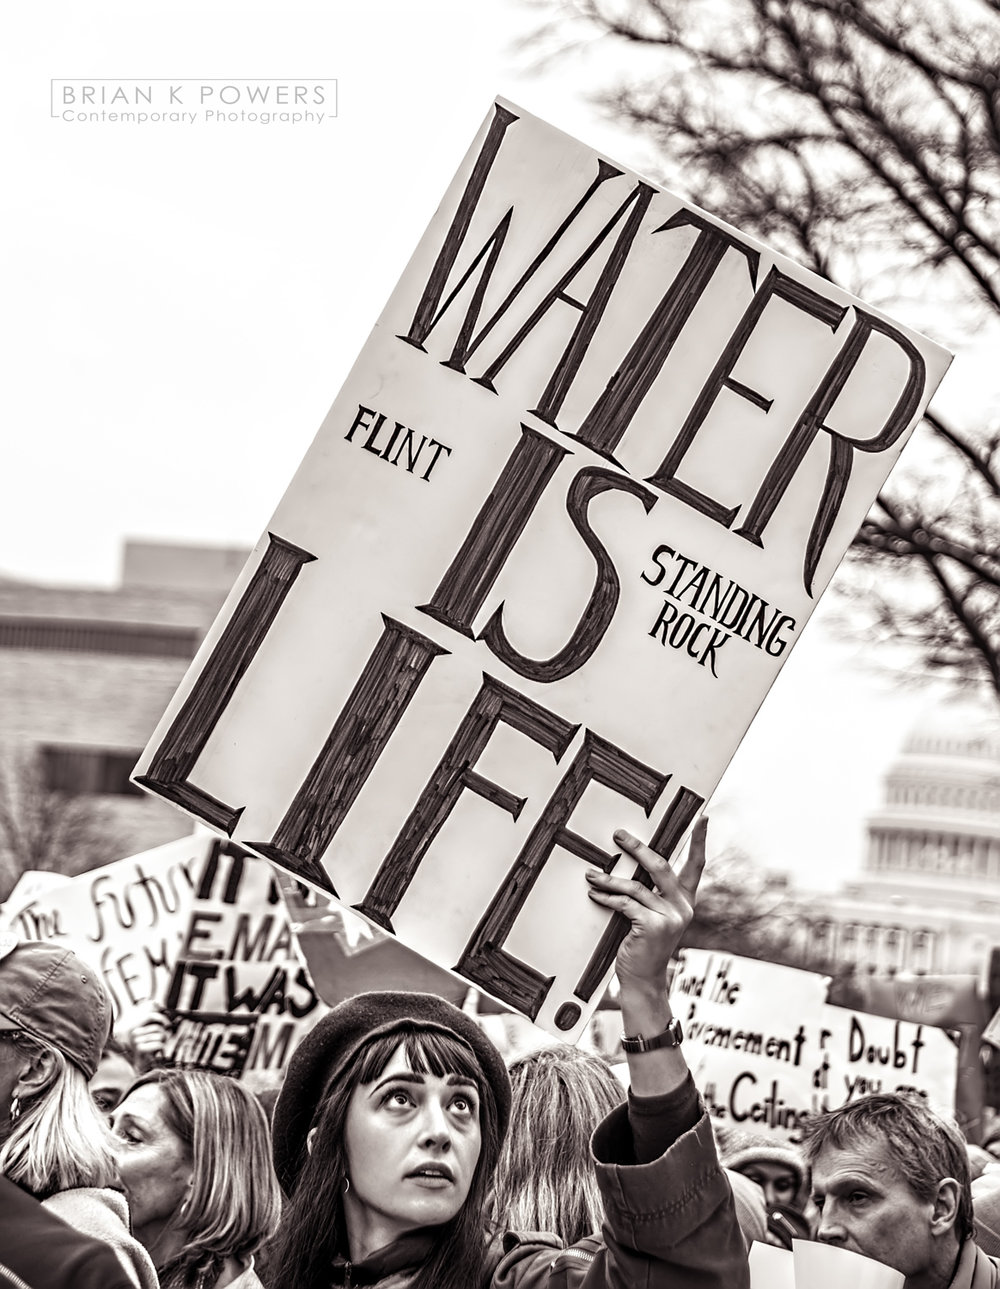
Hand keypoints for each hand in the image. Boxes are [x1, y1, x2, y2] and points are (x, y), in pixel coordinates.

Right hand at [127, 1006, 170, 1071]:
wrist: (140, 1069)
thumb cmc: (146, 1051)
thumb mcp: (148, 1035)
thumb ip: (152, 1023)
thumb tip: (157, 1005)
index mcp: (134, 1027)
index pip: (151, 1016)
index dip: (162, 1018)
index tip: (167, 1025)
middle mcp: (134, 1033)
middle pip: (158, 1028)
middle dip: (163, 1035)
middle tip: (160, 1043)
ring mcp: (136, 1041)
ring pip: (160, 1036)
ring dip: (162, 1042)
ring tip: (157, 1048)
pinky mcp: (140, 1049)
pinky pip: (159, 1044)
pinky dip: (161, 1048)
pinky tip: (156, 1053)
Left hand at [585, 817, 706, 993]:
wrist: (644, 980)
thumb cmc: (644, 945)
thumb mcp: (654, 917)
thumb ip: (651, 894)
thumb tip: (629, 866)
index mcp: (685, 901)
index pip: (696, 865)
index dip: (699, 841)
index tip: (703, 818)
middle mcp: (681, 907)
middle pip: (660, 866)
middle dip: (637, 848)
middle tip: (619, 835)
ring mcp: (669, 918)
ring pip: (635, 886)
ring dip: (609, 879)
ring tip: (591, 874)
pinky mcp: (653, 927)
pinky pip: (625, 904)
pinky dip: (607, 897)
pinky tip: (595, 894)